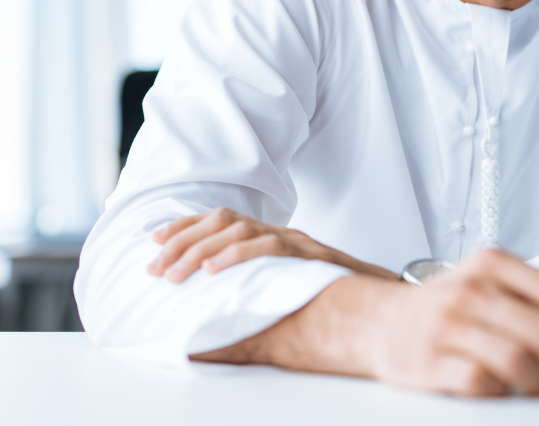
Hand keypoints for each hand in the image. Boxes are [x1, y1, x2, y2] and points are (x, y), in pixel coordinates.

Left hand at [146, 208, 398, 281]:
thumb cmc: (335, 304)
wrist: (383, 304)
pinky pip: (270, 246)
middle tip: (154, 266)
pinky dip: (238, 254)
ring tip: (174, 272)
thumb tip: (210, 317)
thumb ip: (255, 294)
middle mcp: (283, 233)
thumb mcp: (287, 293)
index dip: (186, 226)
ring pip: (240, 229)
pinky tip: (215, 268)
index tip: (154, 239)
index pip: (223, 220)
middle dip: (182, 241)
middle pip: (223, 221)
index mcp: (275, 238)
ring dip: (201, 250)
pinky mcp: (311, 254)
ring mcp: (298, 241)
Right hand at [196, 248, 538, 397]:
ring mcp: (449, 326)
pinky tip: (506, 393)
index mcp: (492, 264)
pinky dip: (505, 395)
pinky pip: (485, 385)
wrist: (376, 323)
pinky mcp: (432, 362)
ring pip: (521, 362)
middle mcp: (471, 289)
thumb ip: (533, 298)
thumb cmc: (442, 308)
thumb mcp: (486, 283)